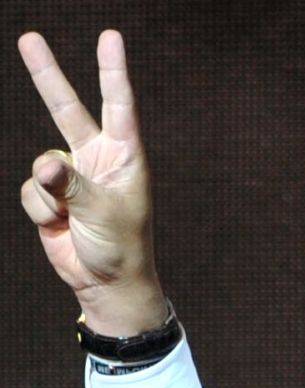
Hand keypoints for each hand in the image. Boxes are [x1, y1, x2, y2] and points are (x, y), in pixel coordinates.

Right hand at [18, 30, 166, 335]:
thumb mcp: (102, 212)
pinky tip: (60, 226)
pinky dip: (40, 210)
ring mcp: (71, 175)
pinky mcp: (50, 195)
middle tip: (28, 37)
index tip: (109, 37)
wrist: (106, 282)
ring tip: (72, 218)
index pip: (118, 105)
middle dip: (48, 75)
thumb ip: (70, 185)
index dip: (112, 70)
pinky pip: (30, 191)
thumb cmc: (120, 246)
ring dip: (50, 195)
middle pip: (67, 109)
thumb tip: (42, 164)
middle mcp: (97, 159)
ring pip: (41, 163)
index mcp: (125, 156)